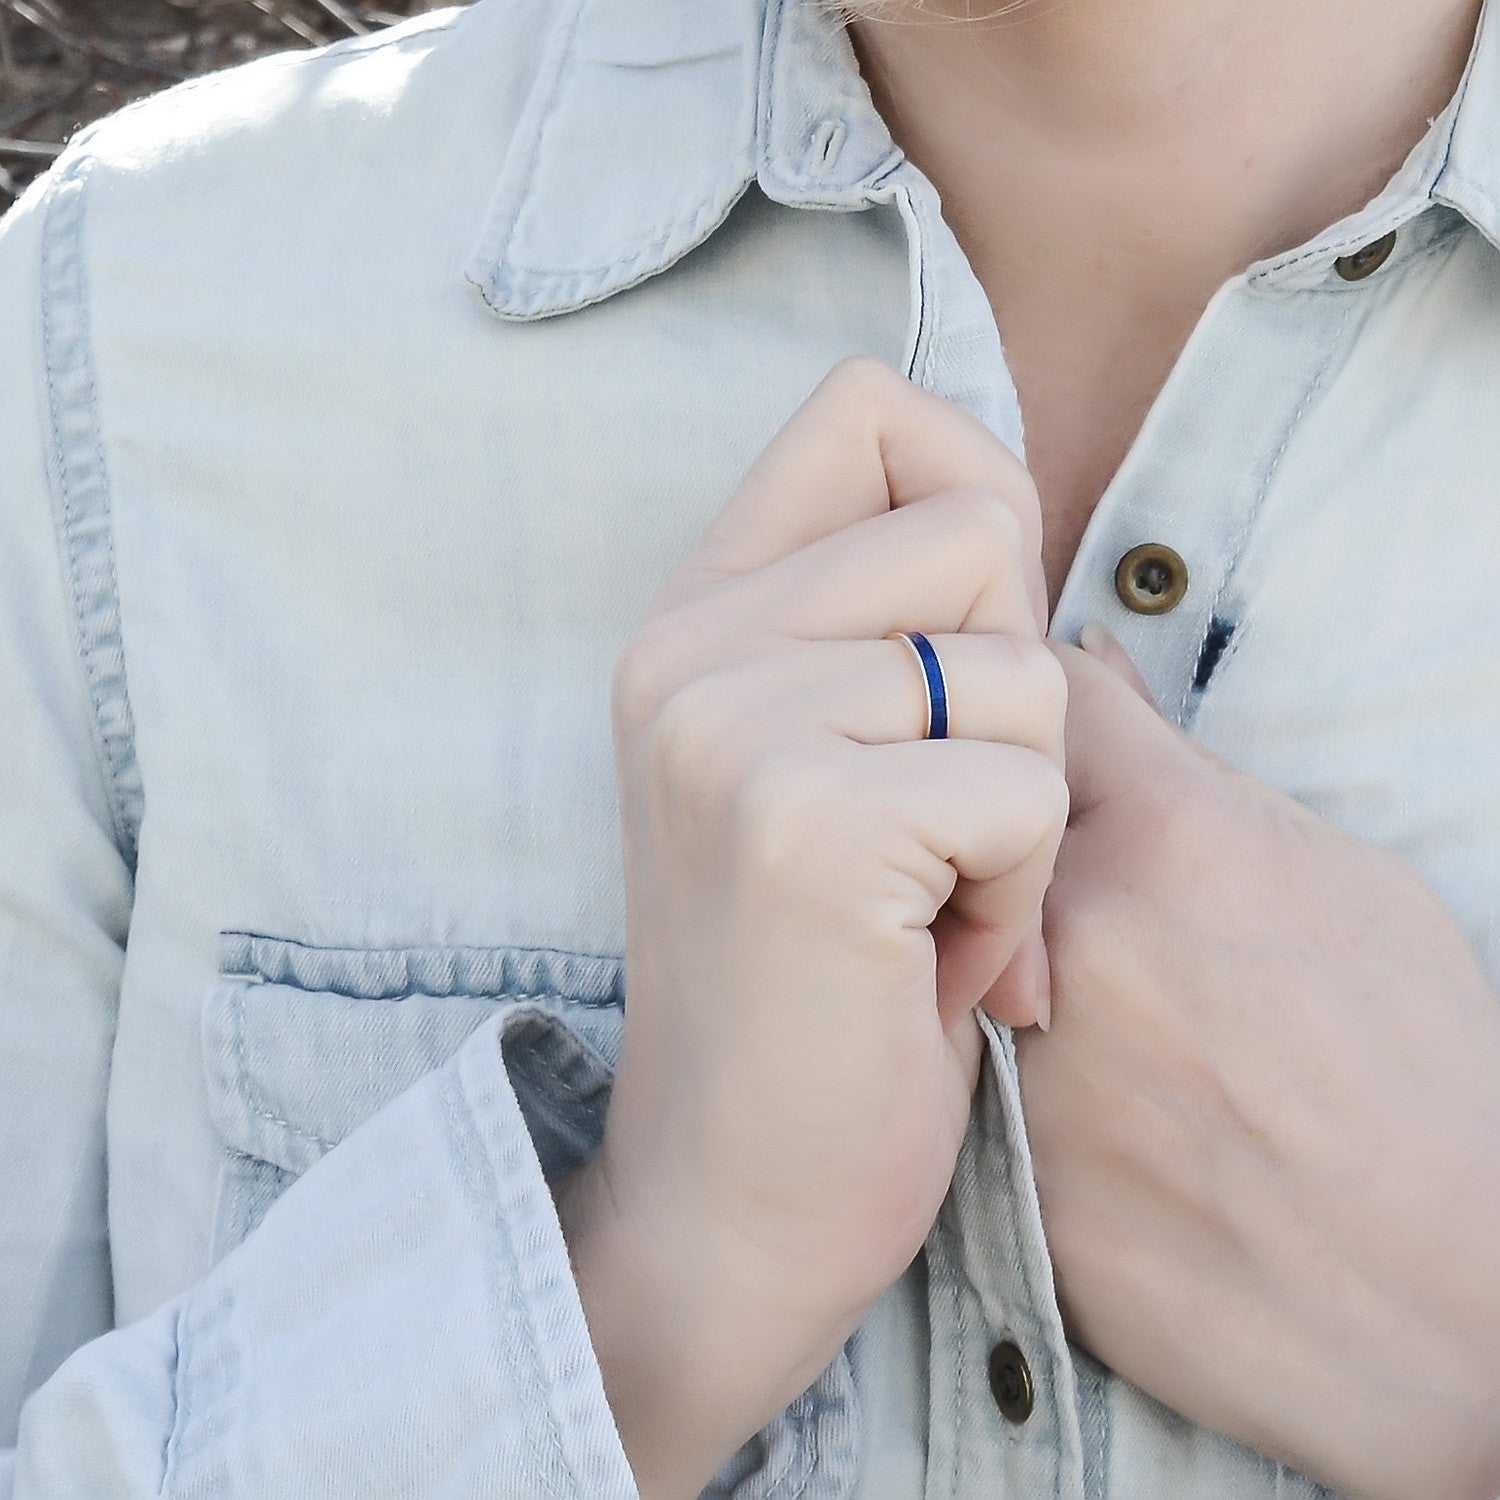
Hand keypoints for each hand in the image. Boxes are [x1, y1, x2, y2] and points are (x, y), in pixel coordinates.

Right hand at [558, 360, 1067, 1497]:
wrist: (731, 1188)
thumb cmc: (816, 976)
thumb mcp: (818, 761)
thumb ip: (883, 621)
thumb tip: (1016, 513)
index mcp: (694, 614)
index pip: (867, 405)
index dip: (975, 493)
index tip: (964, 644)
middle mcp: (689, 646)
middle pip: (980, 524)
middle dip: (1015, 680)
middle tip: (947, 817)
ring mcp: (731, 725)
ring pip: (1023, 665)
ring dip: (1024, 806)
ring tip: (935, 903)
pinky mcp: (801, 821)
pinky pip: (1024, 785)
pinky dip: (1019, 890)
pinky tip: (934, 961)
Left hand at [1018, 628, 1499, 1499]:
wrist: (1448, 1302)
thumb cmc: (1423, 1077)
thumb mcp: (1348, 887)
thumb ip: (1198, 774)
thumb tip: (1099, 665)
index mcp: (1173, 838)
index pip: (1042, 709)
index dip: (1042, 723)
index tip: (1046, 751)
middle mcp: (1075, 932)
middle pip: (986, 840)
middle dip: (1020, 858)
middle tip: (1107, 924)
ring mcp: (1027, 1053)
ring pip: (973, 961)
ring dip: (1020, 976)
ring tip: (1136, 1040)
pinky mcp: (1003, 1166)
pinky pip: (984, 1080)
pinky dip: (1029, 1082)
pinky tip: (1117, 1120)